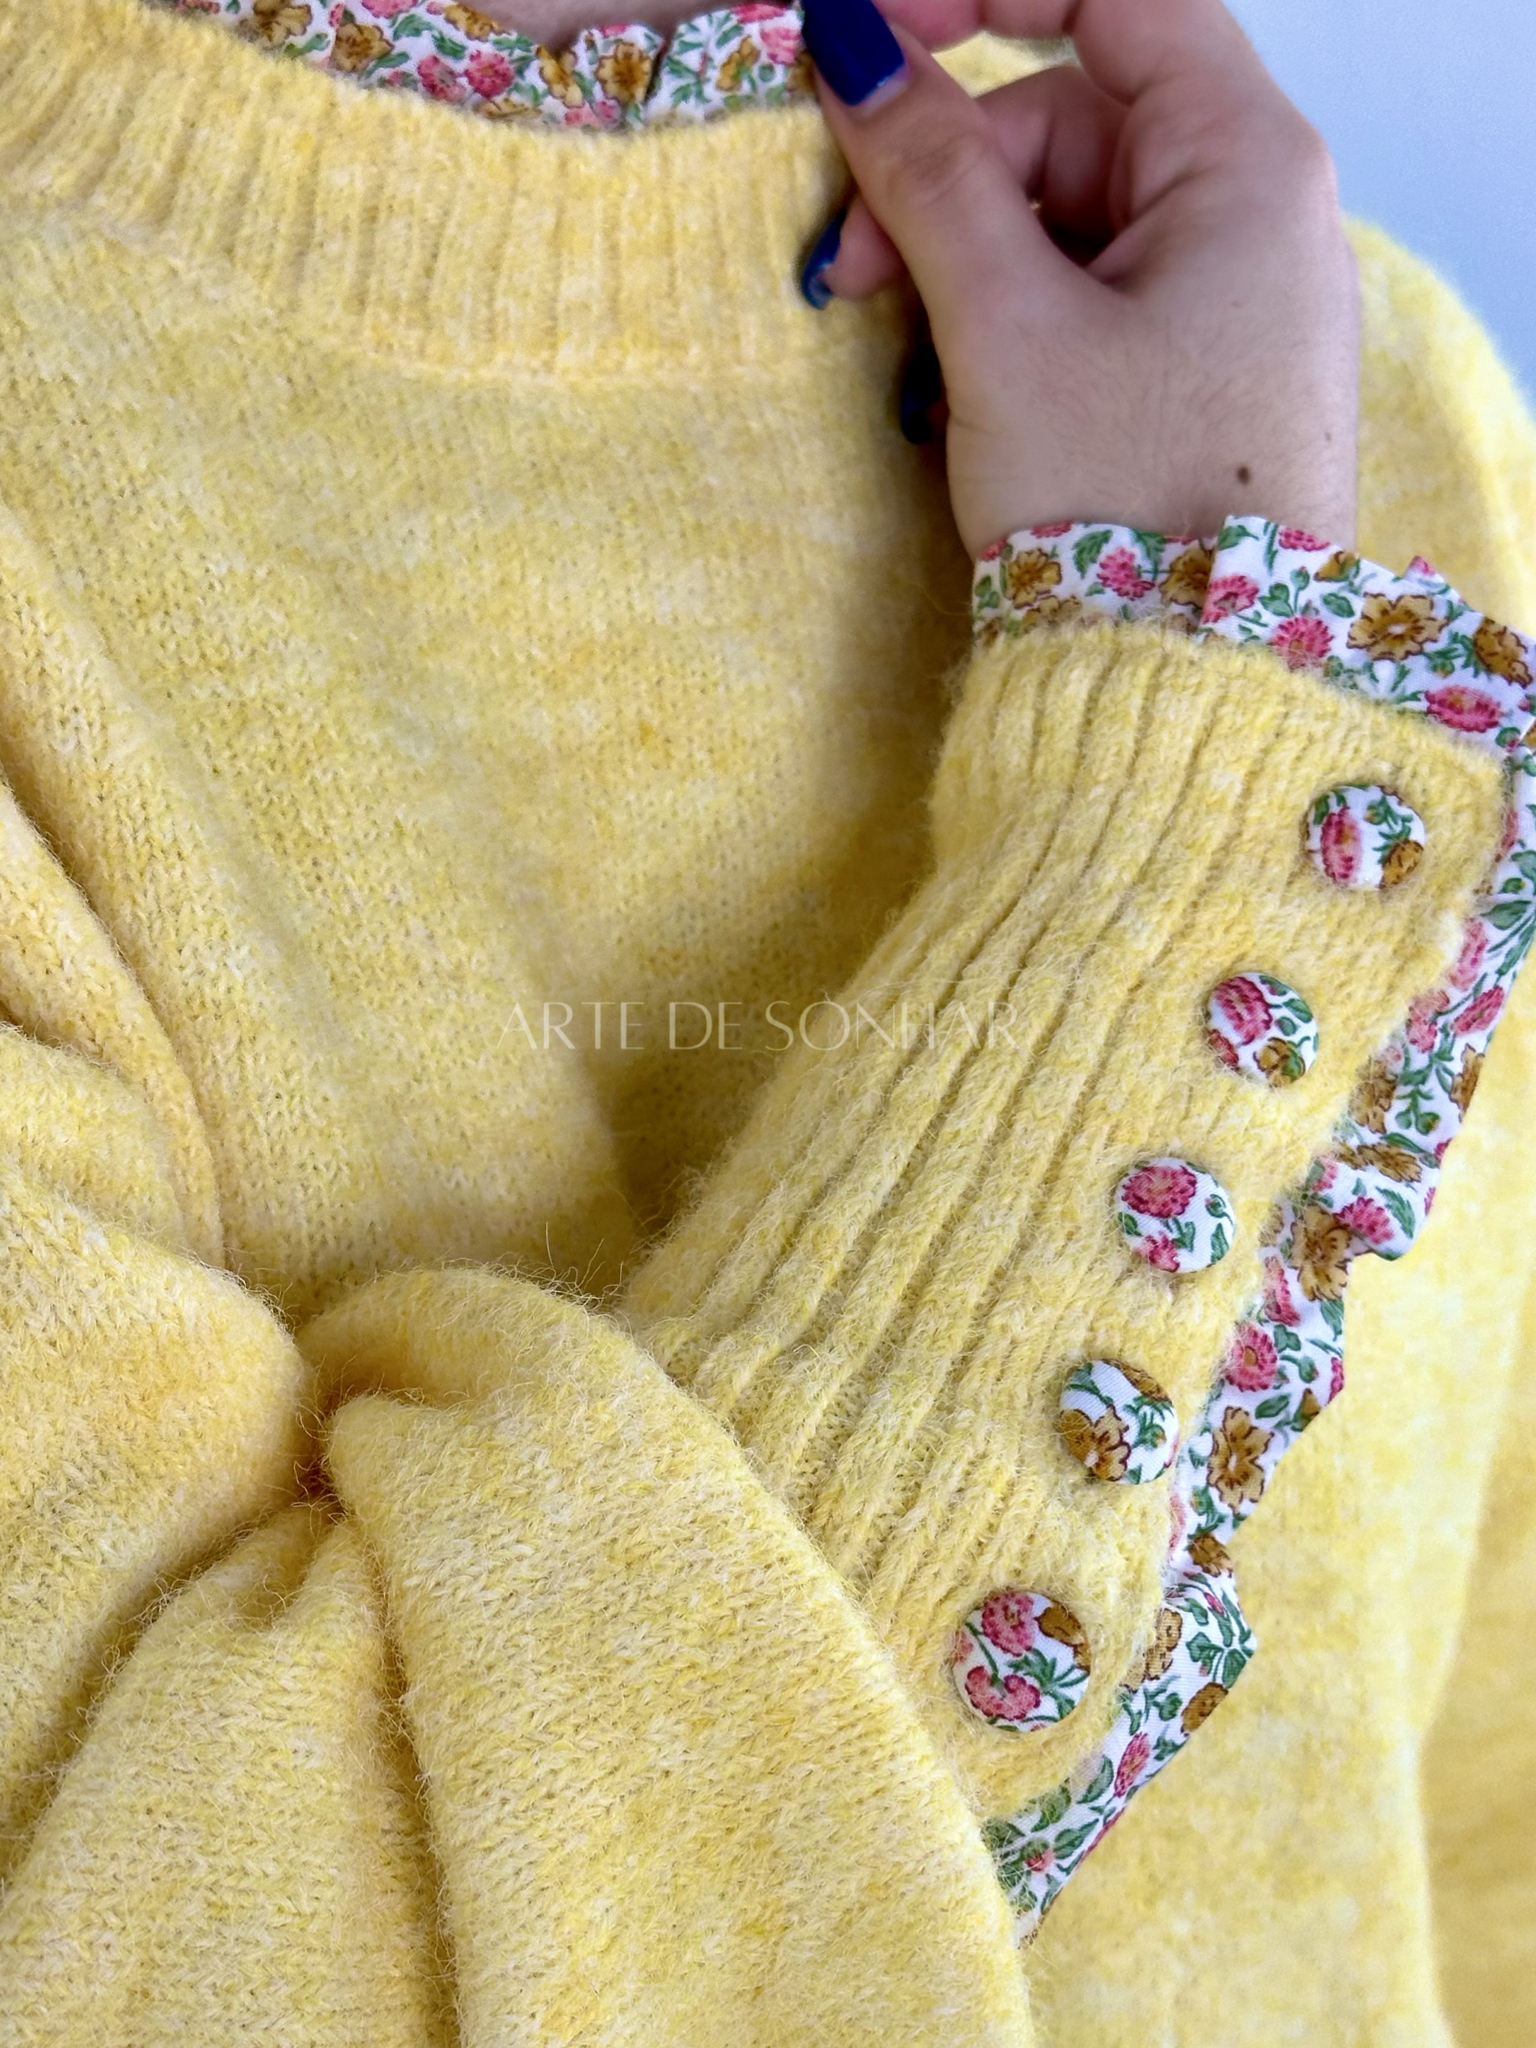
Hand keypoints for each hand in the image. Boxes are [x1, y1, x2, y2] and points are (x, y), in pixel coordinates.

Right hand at [800, 0, 1360, 557]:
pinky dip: (1007, 320)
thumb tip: (855, 48)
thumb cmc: (1121, 503)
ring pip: (1064, 216)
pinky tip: (957, 386)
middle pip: (1069, 122)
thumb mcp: (1006, 328)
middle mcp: (1254, 209)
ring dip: (961, 263)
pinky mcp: (1196, 366)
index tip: (867, 33)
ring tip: (902, 352)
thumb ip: (930, 175)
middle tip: (848, 269)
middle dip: (944, 180)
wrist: (1188, 681)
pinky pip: (1084, 293)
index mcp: (1244, 162)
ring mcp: (1227, 292)